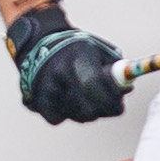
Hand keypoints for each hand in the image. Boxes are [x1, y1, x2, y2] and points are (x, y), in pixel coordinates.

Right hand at [6, 0, 126, 123]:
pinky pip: (56, 119)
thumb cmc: (78, 49)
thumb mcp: (99, 50)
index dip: (110, 99)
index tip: (119, 104)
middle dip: (103, 111)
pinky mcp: (33, 98)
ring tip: (85, 98)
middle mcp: (58, 71)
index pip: (94, 85)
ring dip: (86, 112)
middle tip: (109, 107)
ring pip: (75, 116)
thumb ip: (114, 70)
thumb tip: (127, 90)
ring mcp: (43, 86)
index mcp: (77, 56)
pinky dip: (64, 114)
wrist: (39, 42)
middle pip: (87, 108)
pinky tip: (67, 102)